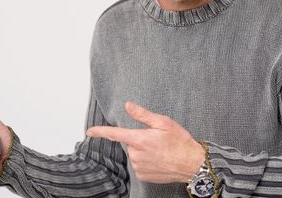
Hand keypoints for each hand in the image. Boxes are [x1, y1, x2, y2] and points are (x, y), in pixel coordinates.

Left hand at [86, 101, 204, 183]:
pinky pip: (139, 164)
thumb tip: (128, 105)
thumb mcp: (163, 122)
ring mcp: (139, 167)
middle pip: (130, 143)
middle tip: (157, 139)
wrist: (192, 164)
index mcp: (140, 140)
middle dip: (139, 139)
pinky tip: (159, 159)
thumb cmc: (180, 142)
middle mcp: (137, 155)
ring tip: (160, 149)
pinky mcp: (143, 175)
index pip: (115, 134)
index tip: (89, 131)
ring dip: (143, 150)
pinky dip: (147, 160)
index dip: (100, 132)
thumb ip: (142, 115)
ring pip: (135, 154)